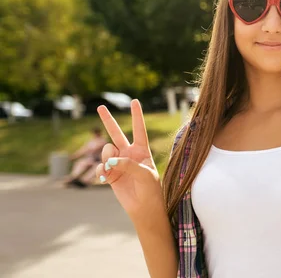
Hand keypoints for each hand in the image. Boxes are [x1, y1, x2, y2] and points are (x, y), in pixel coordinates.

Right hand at [95, 100, 163, 221]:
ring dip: (107, 157)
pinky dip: (102, 171)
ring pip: (106, 151)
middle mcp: (129, 154)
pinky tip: (106, 178)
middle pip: (117, 133)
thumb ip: (128, 164)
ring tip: (112, 168)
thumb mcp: (144, 174)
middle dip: (108, 120)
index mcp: (142, 150)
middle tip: (100, 106)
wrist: (143, 208)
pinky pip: (101, 167)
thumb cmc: (150, 190)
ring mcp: (119, 163)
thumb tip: (110, 160)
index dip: (137, 116)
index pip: (139, 129)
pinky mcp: (110, 174)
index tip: (134, 101)